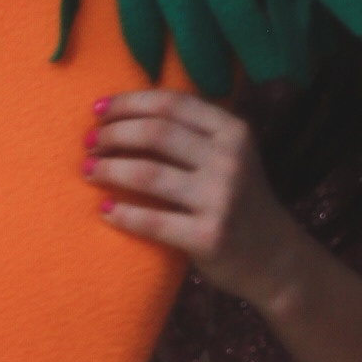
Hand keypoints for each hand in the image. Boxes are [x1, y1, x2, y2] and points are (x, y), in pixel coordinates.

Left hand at [86, 89, 304, 309]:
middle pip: (155, 133)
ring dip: (108, 169)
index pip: (172, 103)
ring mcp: (222, 199)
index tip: (96, 110)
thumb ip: (191, 133)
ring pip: (148, 173)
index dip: (128, 103)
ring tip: (88, 171)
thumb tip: (122, 114)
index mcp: (233, 131)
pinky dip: (121, 213)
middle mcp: (230, 160)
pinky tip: (104, 210)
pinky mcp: (209, 236)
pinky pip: (152, 221)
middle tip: (89, 144)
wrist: (273, 258)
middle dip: (113, 134)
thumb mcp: (228, 156)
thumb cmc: (237, 201)